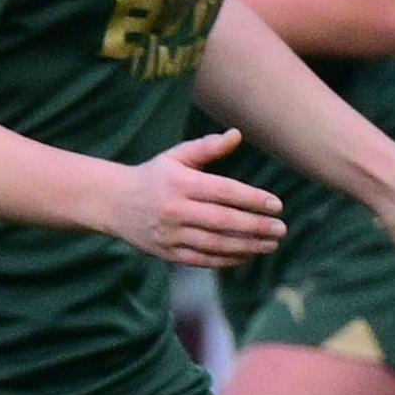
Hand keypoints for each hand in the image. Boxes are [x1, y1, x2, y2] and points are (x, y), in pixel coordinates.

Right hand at [107, 130, 285, 267]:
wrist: (113, 203)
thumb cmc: (154, 176)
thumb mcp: (177, 156)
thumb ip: (208, 147)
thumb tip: (237, 135)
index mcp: (180, 183)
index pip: (223, 192)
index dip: (252, 199)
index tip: (277, 205)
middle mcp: (175, 210)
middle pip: (223, 221)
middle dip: (256, 226)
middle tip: (281, 229)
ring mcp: (170, 234)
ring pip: (215, 244)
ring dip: (247, 246)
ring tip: (271, 244)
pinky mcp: (167, 253)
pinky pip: (203, 259)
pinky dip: (228, 260)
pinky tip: (248, 255)